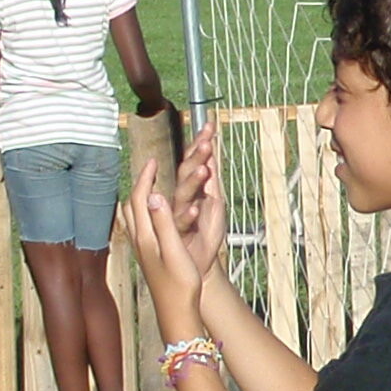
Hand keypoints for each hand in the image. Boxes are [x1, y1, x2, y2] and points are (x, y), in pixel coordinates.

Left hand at [125, 156, 208, 332]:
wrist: (177, 313)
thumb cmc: (180, 286)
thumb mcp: (175, 252)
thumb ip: (164, 223)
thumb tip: (153, 196)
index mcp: (145, 237)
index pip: (138, 199)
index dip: (145, 178)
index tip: (153, 161)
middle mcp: (140, 242)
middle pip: (132, 205)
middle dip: (140, 183)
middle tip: (151, 168)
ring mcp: (142, 250)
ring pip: (133, 216)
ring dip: (139, 197)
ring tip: (150, 185)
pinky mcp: (148, 257)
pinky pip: (140, 226)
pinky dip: (144, 211)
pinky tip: (153, 214)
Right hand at [167, 131, 227, 280]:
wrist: (198, 267)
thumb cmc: (205, 235)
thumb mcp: (214, 204)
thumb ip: (211, 181)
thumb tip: (212, 155)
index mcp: (190, 189)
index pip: (193, 161)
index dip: (200, 143)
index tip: (210, 124)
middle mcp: (180, 198)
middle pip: (185, 172)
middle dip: (196, 156)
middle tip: (207, 141)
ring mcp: (176, 215)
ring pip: (182, 194)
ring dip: (193, 180)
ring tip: (205, 168)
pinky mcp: (176, 234)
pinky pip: (181, 222)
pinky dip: (189, 215)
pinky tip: (196, 208)